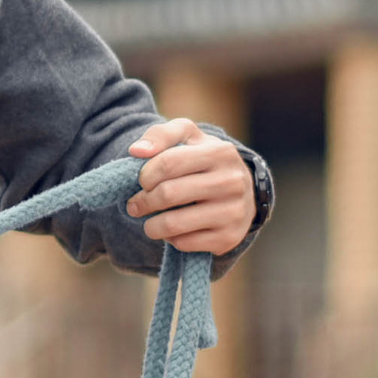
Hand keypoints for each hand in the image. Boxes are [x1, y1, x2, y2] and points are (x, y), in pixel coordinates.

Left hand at [126, 117, 256, 255]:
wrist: (242, 191)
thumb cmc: (204, 160)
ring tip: (148, 221)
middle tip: (135, 205)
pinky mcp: (229, 237)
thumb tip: (137, 150)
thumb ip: (160, 134)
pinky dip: (171, 239)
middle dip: (143, 201)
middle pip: (168, 194)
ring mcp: (233, 212)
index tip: (141, 181)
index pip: (168, 163)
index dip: (145, 174)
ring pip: (173, 224)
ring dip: (151, 225)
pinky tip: (174, 231)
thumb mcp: (188, 137)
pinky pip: (184, 243)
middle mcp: (232, 182)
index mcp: (220, 152)